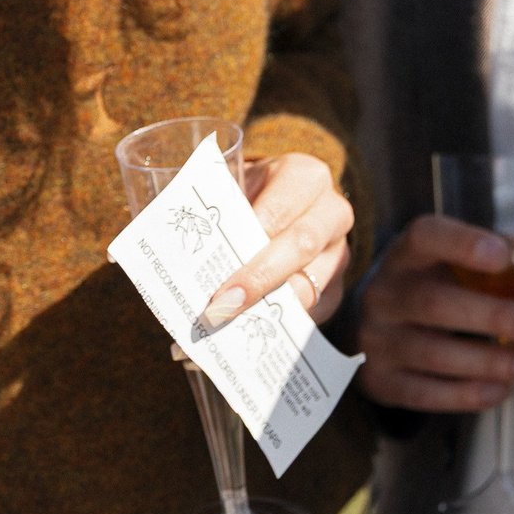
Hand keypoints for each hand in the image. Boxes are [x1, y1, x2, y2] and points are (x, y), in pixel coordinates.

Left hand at [199, 152, 352, 329]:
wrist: (279, 204)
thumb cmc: (249, 194)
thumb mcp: (235, 187)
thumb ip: (217, 211)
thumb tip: (175, 251)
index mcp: (305, 176)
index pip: (282, 206)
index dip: (253, 234)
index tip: (225, 256)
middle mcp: (331, 212)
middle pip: (300, 246)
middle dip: (257, 279)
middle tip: (219, 306)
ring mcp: (337, 253)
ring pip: (309, 286)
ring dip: (263, 309)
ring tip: (222, 324)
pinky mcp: (335, 289)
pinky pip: (309, 314)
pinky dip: (272, 326)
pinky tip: (239, 337)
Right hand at [355, 215, 513, 412]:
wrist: (377, 323)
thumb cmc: (437, 285)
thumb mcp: (462, 263)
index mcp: (407, 253)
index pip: (426, 236)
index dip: (462, 243)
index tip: (503, 255)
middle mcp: (383, 293)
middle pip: (433, 303)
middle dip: (493, 317)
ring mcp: (376, 339)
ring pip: (431, 353)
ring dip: (489, 362)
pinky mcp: (378, 380)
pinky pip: (422, 393)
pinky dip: (464, 395)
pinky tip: (501, 390)